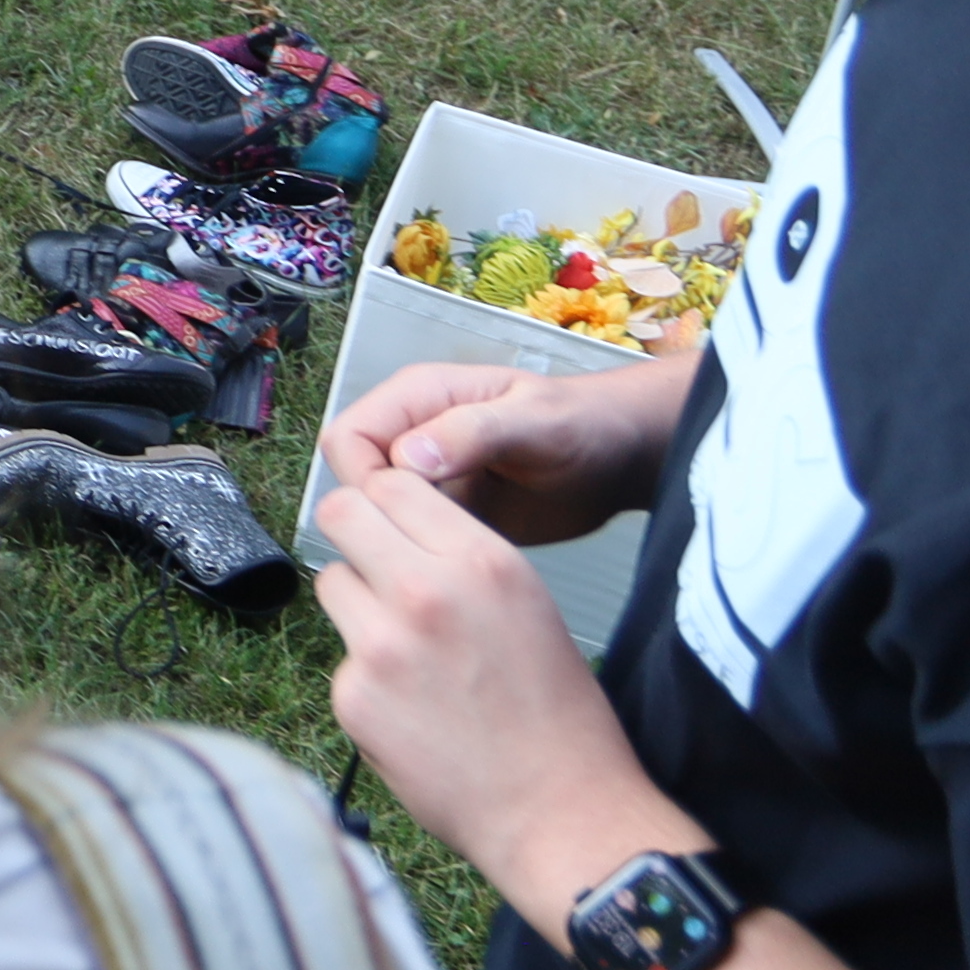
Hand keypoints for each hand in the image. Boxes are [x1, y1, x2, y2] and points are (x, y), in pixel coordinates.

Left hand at [310, 447, 672, 927]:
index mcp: (480, 559)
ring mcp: (381, 644)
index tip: (393, 528)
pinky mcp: (353, 696)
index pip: (393, 484)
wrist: (559, 811)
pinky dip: (366, 679)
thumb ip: (458, 558)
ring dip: (358, 607)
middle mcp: (425, 589)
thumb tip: (394, 531)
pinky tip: (412, 711)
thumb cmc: (556, 713)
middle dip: (354, 536)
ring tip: (407, 651)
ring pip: (332, 584)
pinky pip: (340, 660)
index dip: (389, 505)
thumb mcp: (527, 602)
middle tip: (376, 571)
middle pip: (341, 514)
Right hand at [321, 349, 693, 548]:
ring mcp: (428, 479)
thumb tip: (407, 458)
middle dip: (378, 514)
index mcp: (418, 398)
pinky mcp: (447, 516)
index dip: (365, 478)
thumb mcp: (533, 422)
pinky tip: (457, 571)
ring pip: (377, 515)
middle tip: (432, 541)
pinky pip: (410, 539)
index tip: (407, 510)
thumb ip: (472, 432)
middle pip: (353, 479)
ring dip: (400, 541)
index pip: (349, 438)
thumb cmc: (583, 425)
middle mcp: (412, 435)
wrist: (620, 459)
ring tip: (447, 561)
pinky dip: (423, 557)